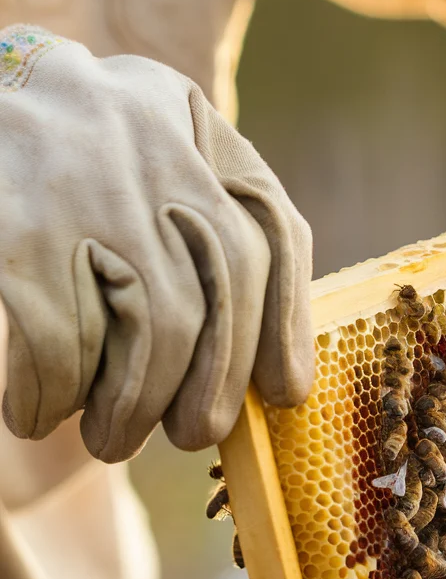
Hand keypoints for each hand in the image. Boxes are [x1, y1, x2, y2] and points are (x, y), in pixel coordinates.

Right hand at [0, 26, 312, 462]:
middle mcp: (152, 162)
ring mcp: (85, 198)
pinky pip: (61, 342)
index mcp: (199, 142)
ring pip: (151, 331)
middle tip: (190, 435)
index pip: (270, 242)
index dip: (285, 328)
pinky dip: (53, 395)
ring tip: (112, 439)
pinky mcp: (20, 236)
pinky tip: (40, 414)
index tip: (286, 393)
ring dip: (132, 407)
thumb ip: (232, 220)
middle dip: (210, 389)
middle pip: (210, 304)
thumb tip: (273, 357)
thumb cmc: (100, 139)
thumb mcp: (178, 139)